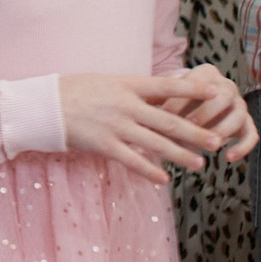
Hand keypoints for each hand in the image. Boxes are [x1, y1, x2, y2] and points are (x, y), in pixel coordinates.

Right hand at [58, 72, 225, 183]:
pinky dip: (150, 171)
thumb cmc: (76, 91)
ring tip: (200, 164)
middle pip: (168, 121)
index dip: (192, 90)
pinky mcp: (104, 144)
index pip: (166, 86)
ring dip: (180, 155)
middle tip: (217, 141)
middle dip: (195, 133)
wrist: (44, 105)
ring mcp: (115, 126)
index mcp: (127, 84)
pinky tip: (164, 179)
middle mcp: (125, 105)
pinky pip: (132, 161)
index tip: (215, 92)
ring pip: (156, 144)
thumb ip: (134, 90)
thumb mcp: (107, 82)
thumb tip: (164, 95)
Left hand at [164, 64, 257, 162]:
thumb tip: (141, 115)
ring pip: (238, 115)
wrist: (196, 101)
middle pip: (222, 97)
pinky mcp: (248, 123)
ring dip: (222, 130)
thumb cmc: (174, 99)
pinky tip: (228, 158)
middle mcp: (227, 86)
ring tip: (208, 145)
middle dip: (205, 112)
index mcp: (206, 73)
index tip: (164, 115)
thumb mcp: (165, 94)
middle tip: (189, 126)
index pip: (197, 83)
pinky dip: (242, 147)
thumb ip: (157, 100)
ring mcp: (240, 105)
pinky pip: (252, 135)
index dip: (181, 100)